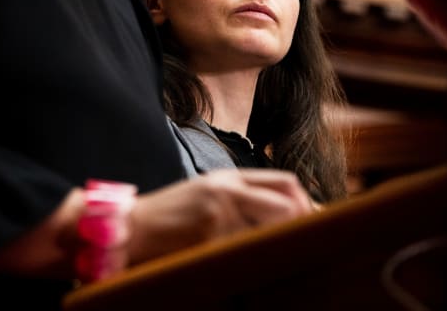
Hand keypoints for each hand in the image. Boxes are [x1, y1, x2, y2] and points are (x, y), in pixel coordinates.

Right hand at [124, 168, 314, 265]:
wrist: (132, 228)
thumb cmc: (171, 213)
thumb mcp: (207, 191)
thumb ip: (243, 196)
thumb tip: (287, 212)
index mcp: (229, 179)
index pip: (285, 183)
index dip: (306, 202)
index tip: (314, 219)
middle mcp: (227, 193)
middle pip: (286, 207)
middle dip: (302, 226)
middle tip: (308, 244)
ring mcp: (219, 218)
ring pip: (270, 233)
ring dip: (279, 246)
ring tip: (285, 257)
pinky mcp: (209, 243)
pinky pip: (247, 254)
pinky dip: (256, 262)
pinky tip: (255, 267)